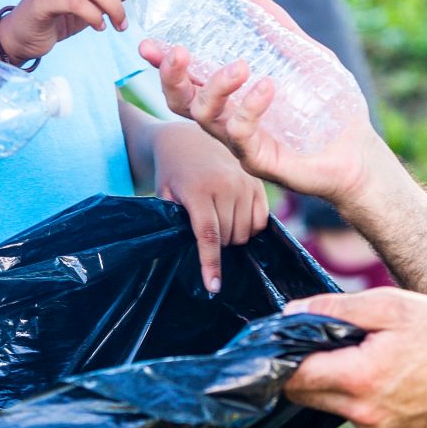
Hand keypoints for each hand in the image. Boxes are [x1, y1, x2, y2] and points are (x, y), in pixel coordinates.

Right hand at [140, 0, 380, 207]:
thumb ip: (282, 34)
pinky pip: (240, 133)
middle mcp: (227, 120)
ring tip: (240, 65)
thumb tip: (255, 1)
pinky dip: (249, 106)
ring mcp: (239, 143)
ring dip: (215, 85)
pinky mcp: (257, 160)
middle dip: (170, 75)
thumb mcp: (308, 61)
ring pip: (204, 116)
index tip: (149, 43)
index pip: (190, 79)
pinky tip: (268, 86)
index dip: (165, 63)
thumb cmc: (333, 111)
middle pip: (180, 101)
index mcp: (232, 98)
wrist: (361, 154)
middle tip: (176, 51)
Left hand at [153, 121, 267, 293]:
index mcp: (198, 189)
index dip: (211, 263)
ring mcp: (244, 183)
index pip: (208, 234)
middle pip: (229, 237)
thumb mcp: (165, 195)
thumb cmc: (172, 174)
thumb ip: (174, 222)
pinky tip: (235, 218)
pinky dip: (250, 227)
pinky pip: (261, 220)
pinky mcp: (257, 183)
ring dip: (233, 237)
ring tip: (218, 224)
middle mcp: (225, 185)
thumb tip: (188, 253)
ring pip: (246, 232)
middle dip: (218, 246)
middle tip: (205, 234)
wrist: (187, 140)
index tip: (213, 286)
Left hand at [281, 287, 426, 427]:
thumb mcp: (387, 305)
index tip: (283, 341)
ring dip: (333, 384)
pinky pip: (354, 419)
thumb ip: (333, 309)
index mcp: (361, 378)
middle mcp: (365, 414)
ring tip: (365, 359)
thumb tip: (289, 314)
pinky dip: (357, 400)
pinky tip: (385, 381)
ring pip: (328, 407)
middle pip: (305, 395)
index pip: (295, 376)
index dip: (283, 357)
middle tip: (329, 344)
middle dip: (307, 369)